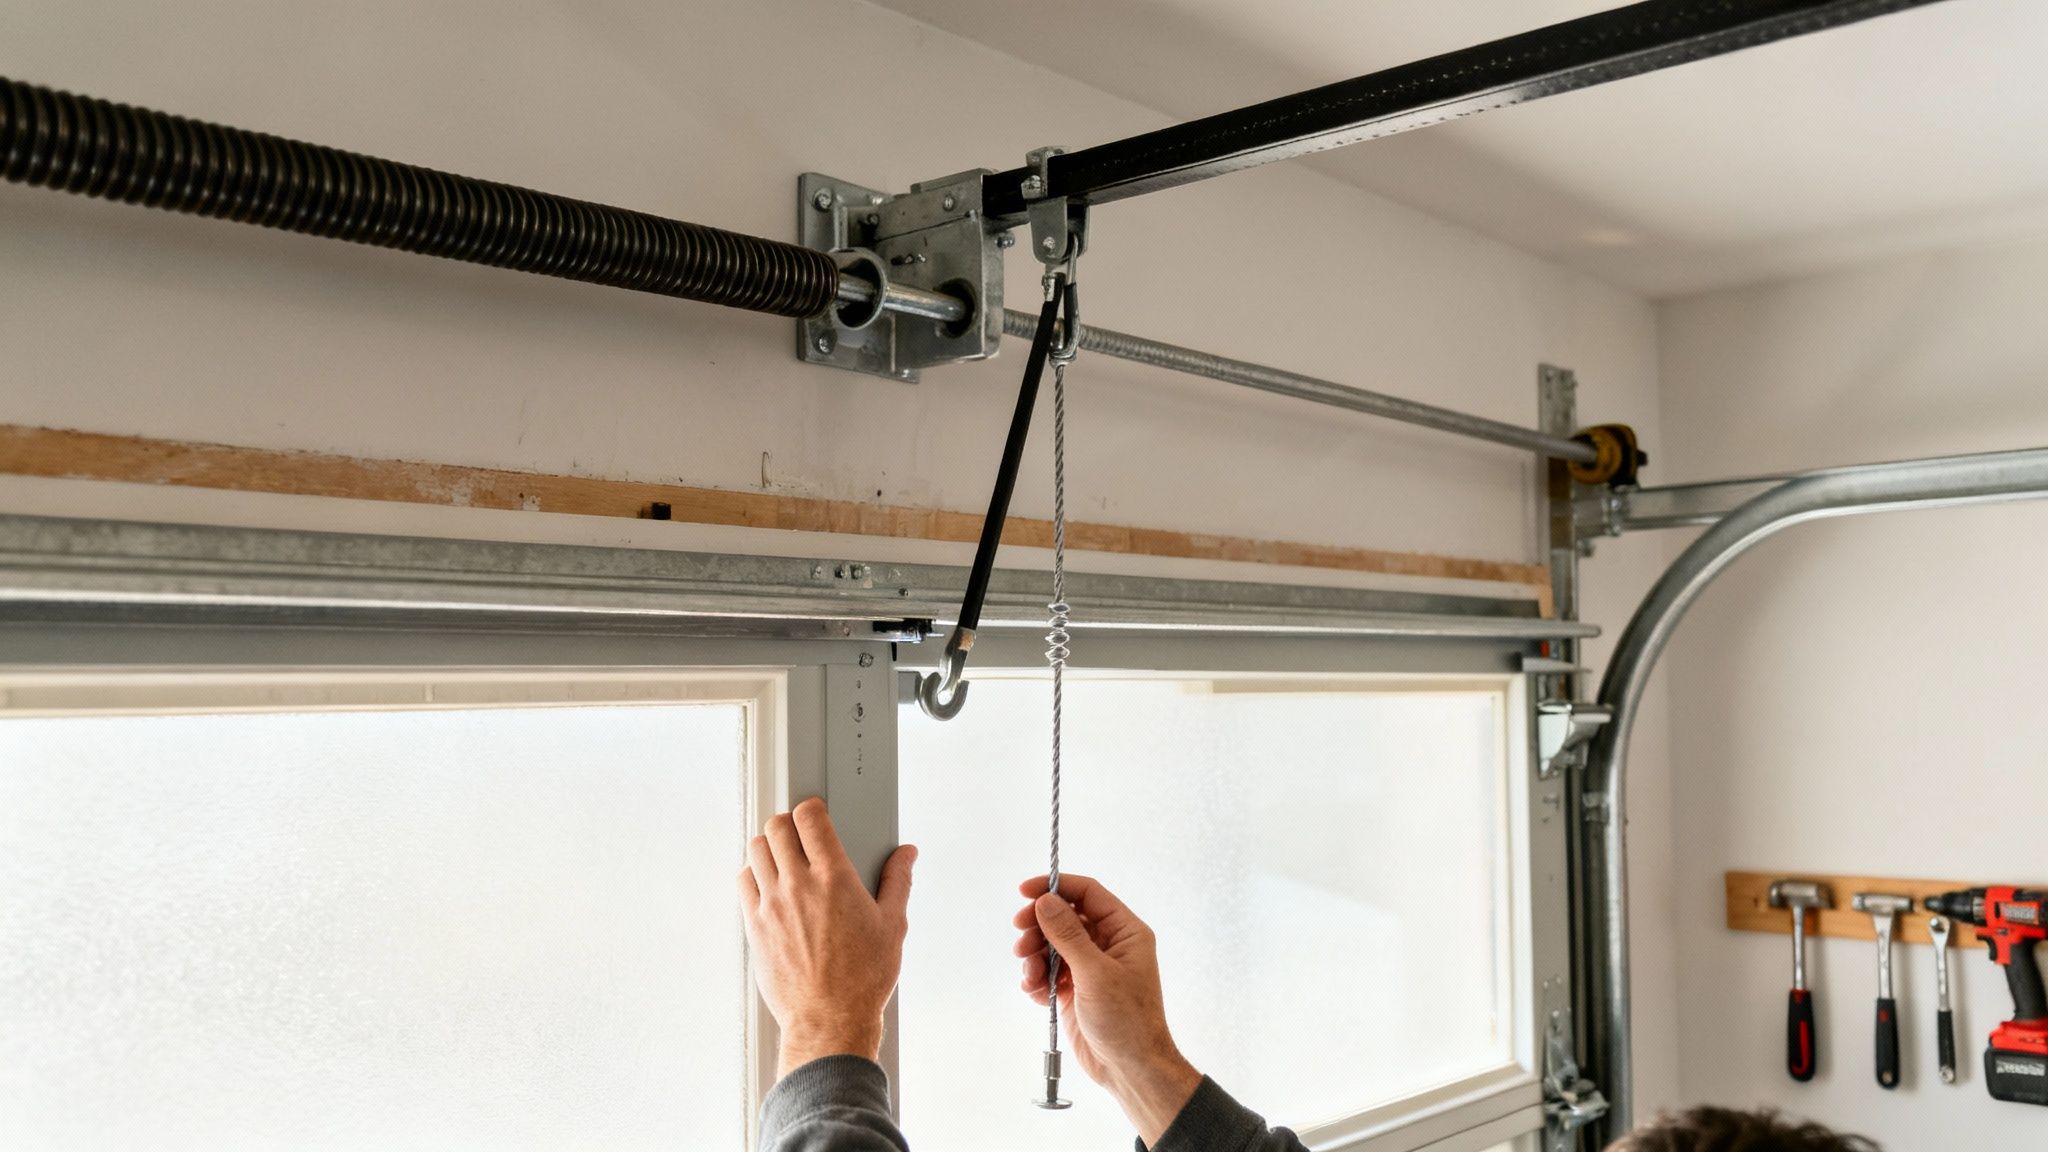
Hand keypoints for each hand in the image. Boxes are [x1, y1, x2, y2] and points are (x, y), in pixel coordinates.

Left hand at [739, 797, 916, 1078]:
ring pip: (755, 850)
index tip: (816, 812)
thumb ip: (898, 882)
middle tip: (798, 833)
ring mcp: (771, 905)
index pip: (809, 818)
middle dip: (787, 822)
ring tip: (782, 856)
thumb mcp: (892, 926)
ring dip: (768, 845)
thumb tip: (907, 854)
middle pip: (775, 827)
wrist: (829, 1020)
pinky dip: (753, 874)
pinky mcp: (754, 927)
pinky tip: (768, 885)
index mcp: (835, 879)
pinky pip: (743, 882)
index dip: (811, 808)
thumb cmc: (864, 978)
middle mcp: (799, 886)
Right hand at [1013, 874, 1202, 1143]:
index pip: (1087, 894)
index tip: (1025, 891)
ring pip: (1053, 945)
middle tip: (1021, 938)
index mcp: (1124, 932)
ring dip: (1035, 956)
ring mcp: (1090, 967)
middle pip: (1065, 917)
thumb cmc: (1127, 1021)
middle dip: (1039, 926)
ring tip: (1031, 975)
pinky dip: (1037, 978)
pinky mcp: (1076, 989)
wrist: (1130, 1069)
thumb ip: (1069, 935)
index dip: (1056, 887)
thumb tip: (1046, 901)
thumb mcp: (1096, 973)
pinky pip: (1049, 971)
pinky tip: (1035, 991)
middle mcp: (1108, 945)